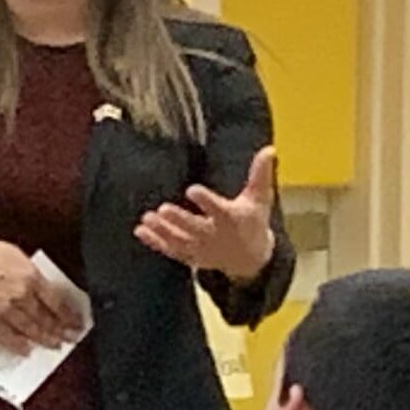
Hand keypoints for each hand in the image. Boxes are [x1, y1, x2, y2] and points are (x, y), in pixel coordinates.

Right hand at [0, 231, 82, 349]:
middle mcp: (20, 295)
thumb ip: (32, 274)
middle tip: (71, 338)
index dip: (69, 315)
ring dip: (44, 339)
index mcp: (30, 277)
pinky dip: (17, 345)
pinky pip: (6, 337)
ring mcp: (4, 310)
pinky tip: (27, 351)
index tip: (77, 323)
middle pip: (46, 318)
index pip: (57, 302)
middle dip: (61, 330)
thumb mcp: (16, 254)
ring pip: (30, 330)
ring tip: (55, 346)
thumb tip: (43, 289)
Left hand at [138, 146, 280, 284]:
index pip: (218, 210)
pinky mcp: (191, 257)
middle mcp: (216, 236)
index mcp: (232, 220)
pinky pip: (171, 251)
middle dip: (180, 221)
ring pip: (180, 241)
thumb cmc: (252, 221)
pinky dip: (156, 243)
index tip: (192, 190)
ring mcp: (202, 249)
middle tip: (162, 209)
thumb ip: (261, 174)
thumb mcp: (260, 198)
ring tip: (147, 218)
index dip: (206, 201)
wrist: (250, 260)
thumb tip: (269, 148)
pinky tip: (140, 230)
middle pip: (196, 229)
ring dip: (163, 231)